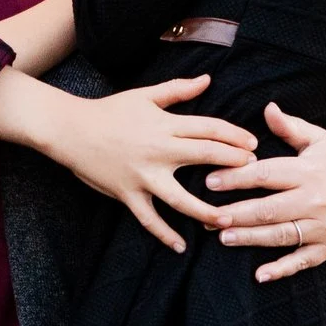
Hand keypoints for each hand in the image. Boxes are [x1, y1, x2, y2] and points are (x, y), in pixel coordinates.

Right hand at [45, 75, 257, 251]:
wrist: (70, 129)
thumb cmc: (108, 111)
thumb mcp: (144, 96)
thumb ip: (178, 90)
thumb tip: (207, 80)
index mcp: (164, 124)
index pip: (209, 128)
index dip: (235, 136)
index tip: (254, 146)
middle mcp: (158, 150)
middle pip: (205, 156)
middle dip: (234, 164)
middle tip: (254, 174)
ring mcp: (143, 175)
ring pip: (180, 197)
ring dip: (206, 210)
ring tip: (227, 219)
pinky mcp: (127, 193)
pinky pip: (148, 218)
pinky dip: (164, 234)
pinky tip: (180, 246)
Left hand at [202, 103, 325, 280]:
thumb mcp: (320, 141)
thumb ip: (291, 127)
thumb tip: (267, 108)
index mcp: (308, 172)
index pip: (267, 174)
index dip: (237, 178)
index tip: (209, 181)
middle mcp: (315, 200)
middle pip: (270, 208)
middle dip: (237, 213)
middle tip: (208, 216)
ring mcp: (322, 227)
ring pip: (281, 235)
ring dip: (251, 237)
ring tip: (223, 237)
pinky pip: (303, 260)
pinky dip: (282, 269)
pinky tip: (260, 275)